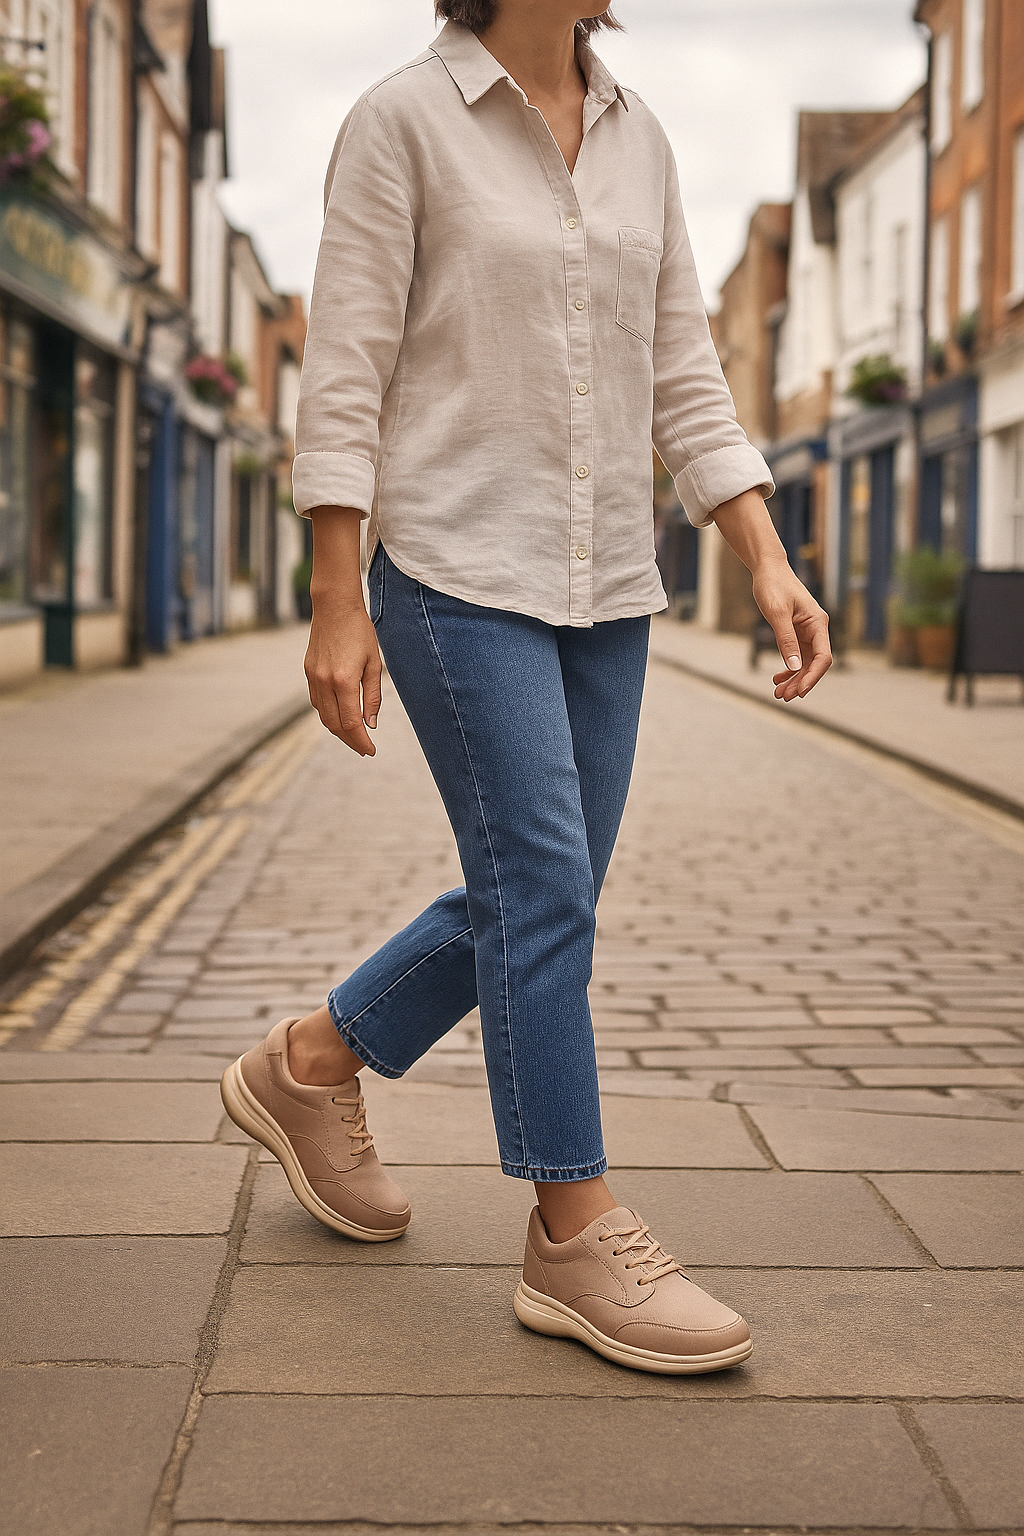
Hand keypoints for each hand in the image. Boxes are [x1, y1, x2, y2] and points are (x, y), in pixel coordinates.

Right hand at [304, 597, 381, 755]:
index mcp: (344, 681)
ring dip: (338, 730)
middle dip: (350, 741)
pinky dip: (328, 714)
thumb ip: (372, 695)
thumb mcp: (374, 663)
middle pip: (335, 725)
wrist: (334, 607)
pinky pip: (316, 702)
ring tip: (354, 736)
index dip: (361, 741)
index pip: (351, 723)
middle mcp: (324, 682)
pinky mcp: (308, 672)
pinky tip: (340, 716)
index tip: (371, 751)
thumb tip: (371, 724)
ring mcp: (313, 678)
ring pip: (323, 716)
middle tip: (364, 748)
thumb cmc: (360, 632)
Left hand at [752, 560, 831, 701]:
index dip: (813, 676)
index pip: (823, 657)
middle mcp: (816, 629)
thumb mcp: (777, 614)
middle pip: (814, 664)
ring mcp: (807, 632)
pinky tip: (778, 677)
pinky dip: (788, 668)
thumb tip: (794, 667)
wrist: (768, 570)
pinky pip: (796, 655)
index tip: (800, 691)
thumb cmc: (773, 586)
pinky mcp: (797, 632)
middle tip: (783, 697)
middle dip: (800, 682)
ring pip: (805, 662)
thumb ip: (786, 640)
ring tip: (779, 693)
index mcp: (818, 623)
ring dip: (794, 678)